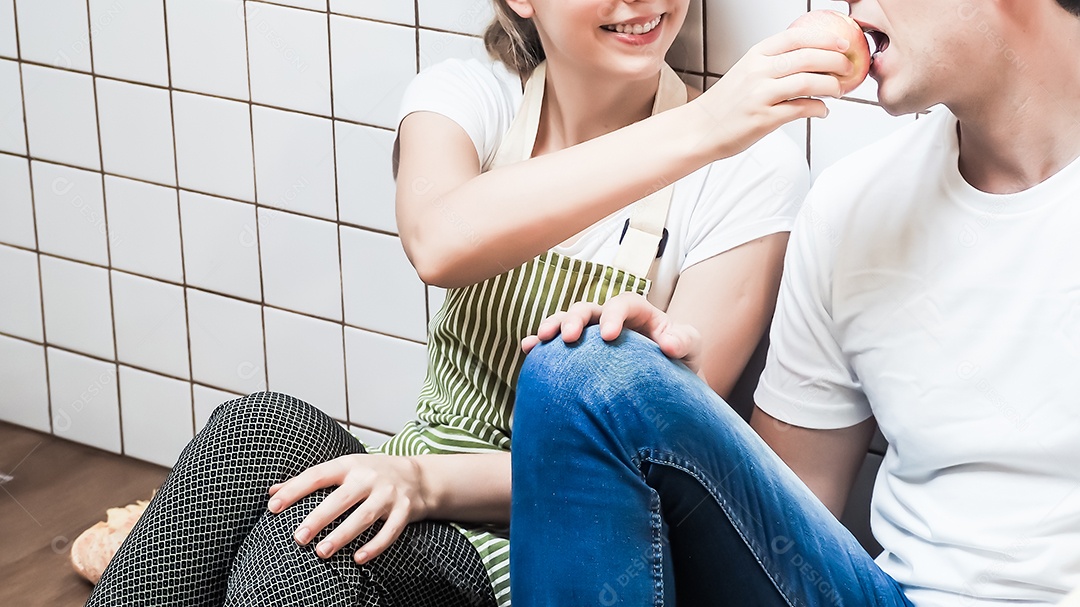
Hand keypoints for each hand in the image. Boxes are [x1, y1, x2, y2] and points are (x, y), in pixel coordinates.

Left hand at [266, 454, 428, 563]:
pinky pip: (390, 531)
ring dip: (342, 535)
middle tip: (299, 537)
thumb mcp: (344, 468)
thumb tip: (271, 491)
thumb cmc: (372, 474)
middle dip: (319, 518)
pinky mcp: (405, 511)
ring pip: (364, 517)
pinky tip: (358, 559)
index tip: (273, 506)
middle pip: (341, 499)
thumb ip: (310, 480)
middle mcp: (369, 477)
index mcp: (350, 465)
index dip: (295, 490)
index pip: (318, 475)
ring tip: (322, 552)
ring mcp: (388, 494)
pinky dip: (375, 546)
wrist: (419, 476)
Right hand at [521, 292, 702, 373]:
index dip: (614, 314)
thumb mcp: (691, 347)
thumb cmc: (681, 360)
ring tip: (540, 340)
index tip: (609, 336)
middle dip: (576, 318)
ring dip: (553, 326)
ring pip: (568, 321)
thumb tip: (669, 345)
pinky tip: (527, 350)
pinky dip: (540, 344)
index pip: (624, 303)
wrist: (670, 384)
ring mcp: (593, 334)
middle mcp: (612, 319)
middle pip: (589, 308)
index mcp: (639, 313)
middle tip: (569, 337)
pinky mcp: (581, 352)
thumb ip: (685, 341)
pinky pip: (557, 344)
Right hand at [692, 27, 853, 157]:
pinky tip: (822, 110)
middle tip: (847, 68)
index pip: (797, 38)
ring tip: (838, 90)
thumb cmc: (725, 104)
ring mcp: (761, 95)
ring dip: (831, 86)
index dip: (825, 39)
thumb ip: (773, 63)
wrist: (699, 129)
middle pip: (809, 58)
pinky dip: (819, 109)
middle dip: (836, 62)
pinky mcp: (765, 119)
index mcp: (755, 55)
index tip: (842, 44)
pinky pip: (802, 109)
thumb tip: (810, 60)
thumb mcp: (746, 72)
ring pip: (809, 82)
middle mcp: (758, 71)